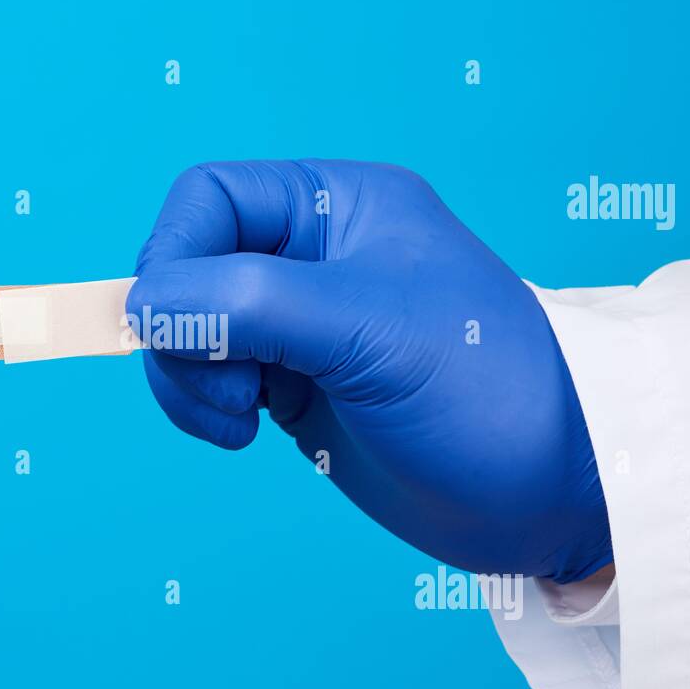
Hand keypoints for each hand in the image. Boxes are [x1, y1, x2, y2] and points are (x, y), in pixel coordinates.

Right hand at [127, 160, 612, 581]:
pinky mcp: (293, 386)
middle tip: (227, 392)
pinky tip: (244, 433)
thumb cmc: (484, 388)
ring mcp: (299, 324)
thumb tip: (141, 303)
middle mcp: (312, 256)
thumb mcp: (367, 328)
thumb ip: (247, 303)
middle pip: (185, 265)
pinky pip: (210, 378)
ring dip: (185, 376)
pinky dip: (202, 406)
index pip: (209, 198)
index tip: (171, 327)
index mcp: (338, 206)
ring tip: (236, 422)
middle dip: (182, 330)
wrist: (549, 491)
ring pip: (188, 327)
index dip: (174, 256)